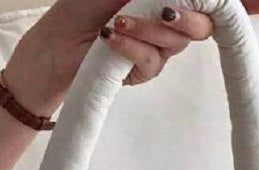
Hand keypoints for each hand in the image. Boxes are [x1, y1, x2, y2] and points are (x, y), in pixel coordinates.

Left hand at [3, 2, 216, 116]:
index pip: (199, 3)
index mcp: (162, 0)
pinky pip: (153, 62)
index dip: (204, 3)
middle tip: (164, 11)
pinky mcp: (142, 72)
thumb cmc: (79, 9)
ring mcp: (156, 49)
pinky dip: (134, 48)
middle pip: (200, 26)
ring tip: (119, 21)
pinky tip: (113, 38)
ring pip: (176, 44)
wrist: (55, 44)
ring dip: (149, 30)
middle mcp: (164, 23)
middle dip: (186, 18)